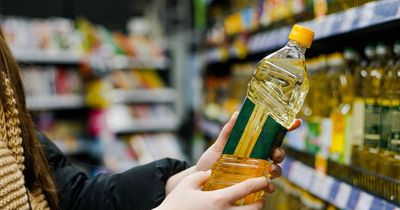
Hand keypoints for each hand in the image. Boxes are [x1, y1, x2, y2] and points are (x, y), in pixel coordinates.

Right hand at [156, 171, 271, 209]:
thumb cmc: (176, 205)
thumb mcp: (187, 185)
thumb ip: (201, 176)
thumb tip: (210, 175)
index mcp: (219, 199)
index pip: (247, 189)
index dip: (260, 182)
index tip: (265, 179)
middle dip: (261, 203)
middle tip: (260, 197)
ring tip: (250, 207)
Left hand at [196, 112, 300, 179]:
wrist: (201, 181)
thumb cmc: (211, 162)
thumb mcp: (218, 146)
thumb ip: (228, 131)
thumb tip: (236, 114)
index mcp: (253, 145)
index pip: (273, 136)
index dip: (287, 128)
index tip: (296, 121)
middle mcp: (258, 159)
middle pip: (278, 154)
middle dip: (281, 153)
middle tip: (275, 154)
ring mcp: (257, 173)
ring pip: (276, 170)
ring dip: (276, 170)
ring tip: (270, 170)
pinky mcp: (253, 187)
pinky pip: (267, 188)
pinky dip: (270, 187)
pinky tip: (267, 187)